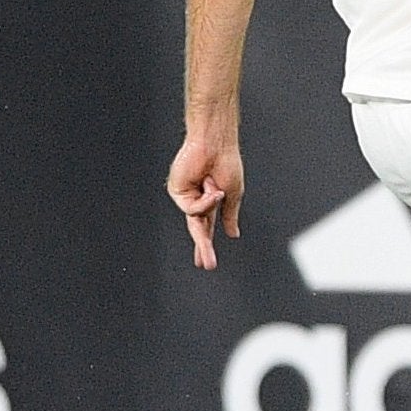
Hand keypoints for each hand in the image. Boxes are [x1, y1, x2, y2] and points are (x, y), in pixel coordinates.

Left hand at [167, 133, 243, 270]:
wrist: (215, 144)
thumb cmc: (227, 163)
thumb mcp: (233, 194)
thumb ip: (230, 215)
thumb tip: (233, 234)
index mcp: (211, 202)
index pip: (207, 228)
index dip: (206, 245)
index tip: (206, 263)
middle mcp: (196, 201)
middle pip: (198, 230)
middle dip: (204, 247)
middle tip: (208, 266)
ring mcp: (186, 197)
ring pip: (196, 219)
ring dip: (210, 204)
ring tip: (215, 186)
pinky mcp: (177, 192)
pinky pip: (191, 208)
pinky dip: (204, 200)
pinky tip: (211, 186)